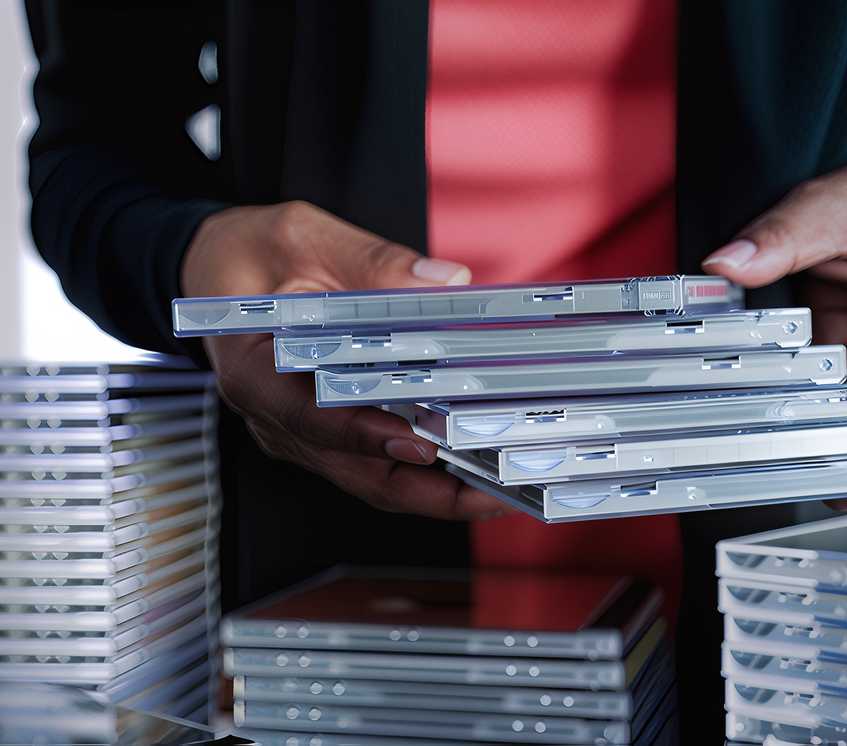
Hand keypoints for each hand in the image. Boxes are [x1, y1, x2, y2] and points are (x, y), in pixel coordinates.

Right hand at [180, 201, 505, 518]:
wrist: (214, 267)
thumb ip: (372, 262)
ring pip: (376, 478)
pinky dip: (427, 467)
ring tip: (502, 484)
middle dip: (431, 493)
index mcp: (254, 373)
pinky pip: (379, 460)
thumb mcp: (304, 237)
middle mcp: (277, 418)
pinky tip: (476, 458)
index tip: (424, 444)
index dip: (370, 437)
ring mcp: (302, 433)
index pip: (313, 419)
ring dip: (438, 488)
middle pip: (359, 472)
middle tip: (497, 489)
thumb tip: (445, 282)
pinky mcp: (326, 431)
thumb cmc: (249, 253)